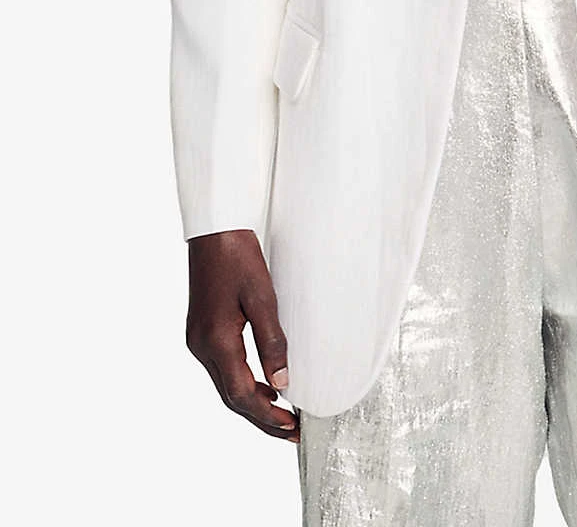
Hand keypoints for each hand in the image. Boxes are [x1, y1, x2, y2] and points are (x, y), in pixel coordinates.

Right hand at [185, 229, 299, 441]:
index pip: (241, 394)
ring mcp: (198, 340)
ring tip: (281, 415)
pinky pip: (222, 369)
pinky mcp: (201, 332)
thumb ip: (272, 341)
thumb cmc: (238, 257)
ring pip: (225, 385)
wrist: (214, 230)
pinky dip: (242, 383)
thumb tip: (283, 383)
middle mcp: (201, 346)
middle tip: (290, 432)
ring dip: (252, 402)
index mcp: (215, 340)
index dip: (267, 415)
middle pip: (231, 397)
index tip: (292, 427)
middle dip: (261, 418)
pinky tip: (262, 384)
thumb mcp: (262, 297)